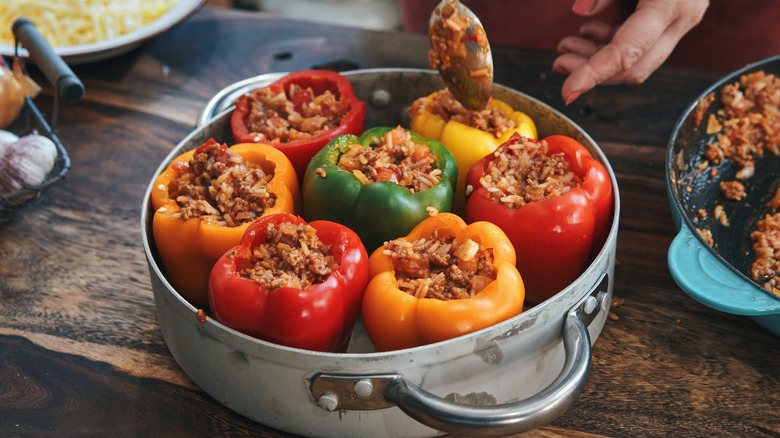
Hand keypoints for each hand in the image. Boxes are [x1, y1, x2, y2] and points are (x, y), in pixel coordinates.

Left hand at [553, 0, 708, 103]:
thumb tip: (580, 11)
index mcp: (671, 3)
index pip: (628, 53)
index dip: (594, 74)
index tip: (567, 91)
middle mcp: (682, 19)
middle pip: (635, 67)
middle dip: (593, 72)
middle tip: (558, 63)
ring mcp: (681, 21)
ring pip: (638, 60)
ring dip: (598, 59)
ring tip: (566, 46)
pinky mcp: (673, 19)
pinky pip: (642, 45)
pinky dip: (612, 45)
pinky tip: (588, 33)